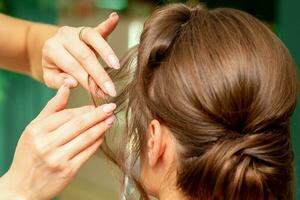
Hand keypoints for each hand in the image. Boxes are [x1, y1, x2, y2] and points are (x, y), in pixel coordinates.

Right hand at [0, 84, 115, 199]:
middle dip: (98, 115)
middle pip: (79, 124)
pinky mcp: (68, 171)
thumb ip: (52, 108)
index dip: (85, 109)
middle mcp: (46, 144)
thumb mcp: (34, 128)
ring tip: (111, 120)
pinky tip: (103, 135)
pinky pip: (88, 152)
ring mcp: (58, 158)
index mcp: (37, 130)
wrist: (23, 187)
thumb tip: (66, 86)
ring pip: (86, 138)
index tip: (96, 105)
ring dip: (102, 127)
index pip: (67, 115)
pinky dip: (98, 142)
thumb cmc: (29, 154)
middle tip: (111, 108)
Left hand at [42, 13, 119, 96]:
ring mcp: (77, 30)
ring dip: (107, 52)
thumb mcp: (50, 76)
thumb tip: (72, 83)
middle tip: (111, 89)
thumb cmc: (55, 65)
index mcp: (52, 49)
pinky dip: (108, 23)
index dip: (88, 82)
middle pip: (85, 56)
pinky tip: (115, 18)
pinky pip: (99, 26)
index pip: (73, 68)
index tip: (101, 94)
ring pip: (93, 39)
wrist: (53, 48)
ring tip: (116, 66)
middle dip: (99, 74)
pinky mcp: (88, 29)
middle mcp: (64, 36)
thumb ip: (58, 81)